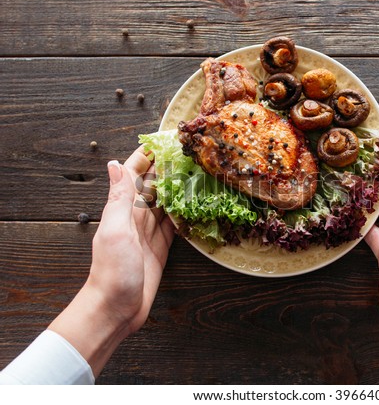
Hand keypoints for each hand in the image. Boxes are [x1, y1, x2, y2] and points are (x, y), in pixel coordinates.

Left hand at [49, 146, 174, 376]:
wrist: (116, 308)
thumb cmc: (112, 271)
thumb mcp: (115, 230)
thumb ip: (118, 198)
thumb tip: (113, 163)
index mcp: (122, 210)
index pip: (133, 174)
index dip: (146, 156)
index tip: (162, 139)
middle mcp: (135, 218)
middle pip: (153, 186)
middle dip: (167, 168)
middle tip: (188, 152)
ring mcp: (148, 234)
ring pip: (165, 203)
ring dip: (178, 188)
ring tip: (197, 172)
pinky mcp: (160, 249)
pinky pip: (174, 226)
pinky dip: (184, 213)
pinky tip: (195, 204)